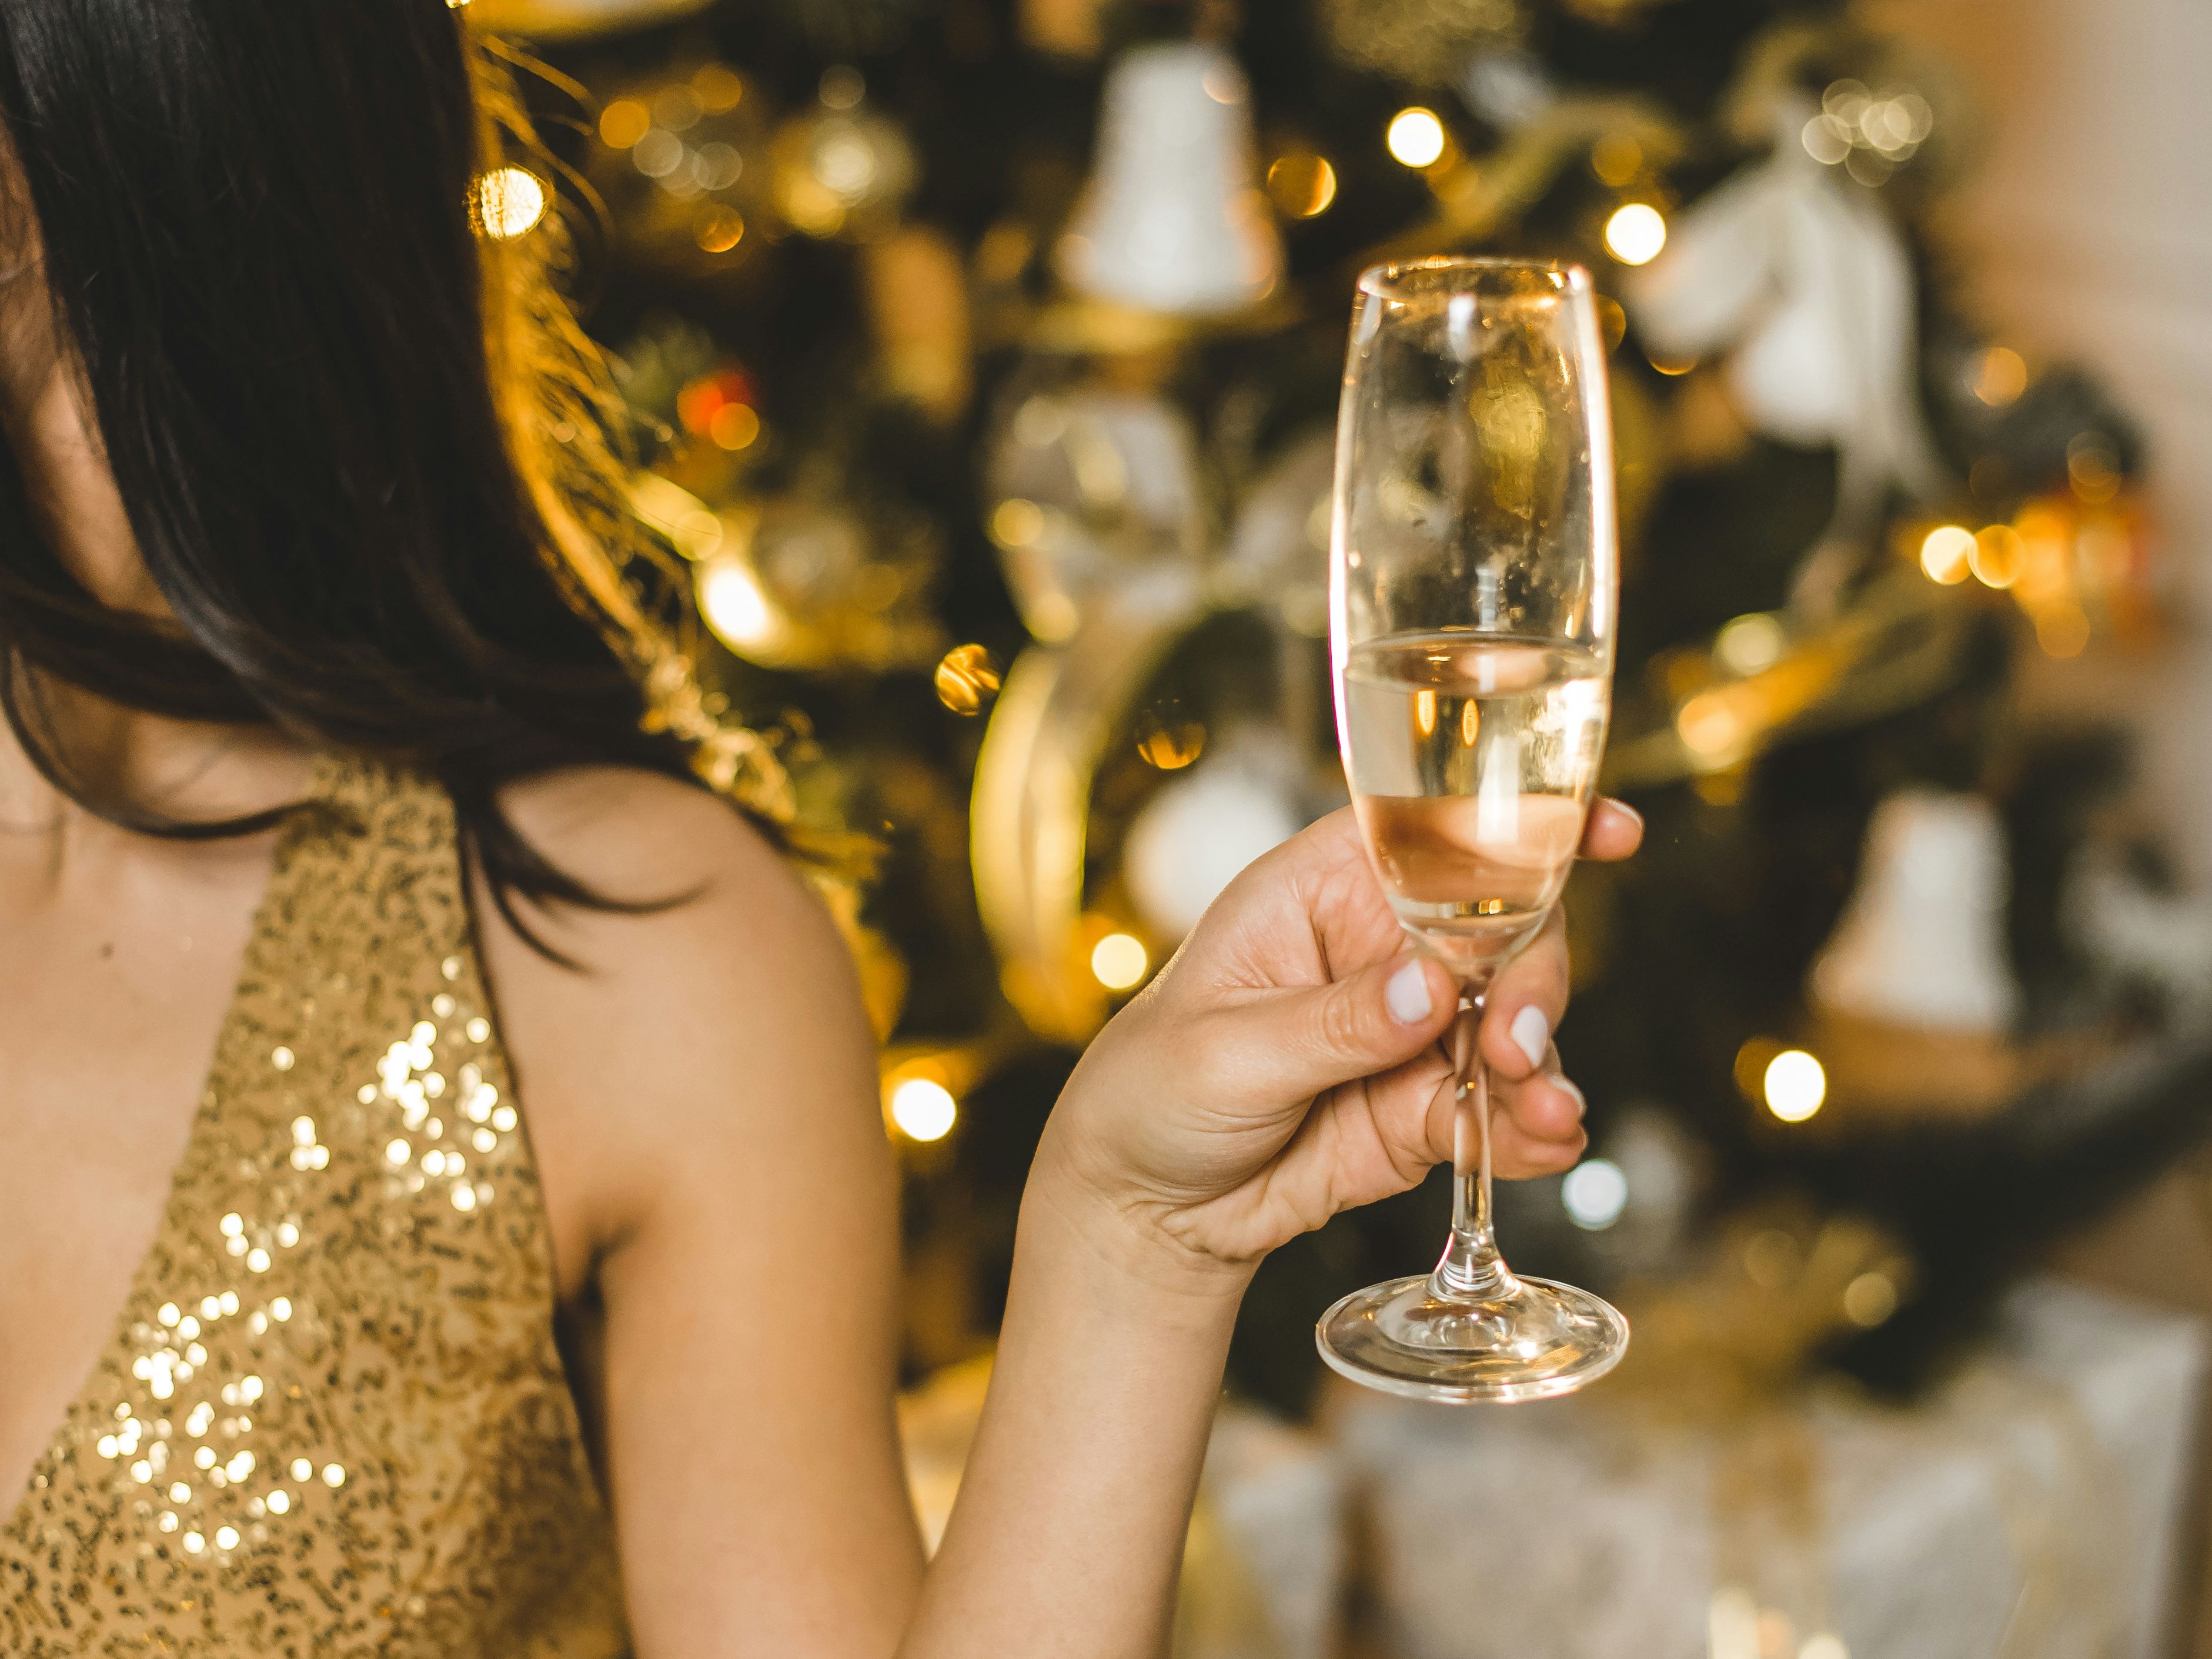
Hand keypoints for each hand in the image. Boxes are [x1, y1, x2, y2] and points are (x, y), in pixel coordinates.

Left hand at [1035, 800, 1643, 1284]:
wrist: (1145, 1206)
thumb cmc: (1155, 1090)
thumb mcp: (1224, 1050)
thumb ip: (1331, 1021)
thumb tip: (1431, 990)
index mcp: (1323, 887)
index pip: (1432, 828)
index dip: (1520, 820)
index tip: (1601, 830)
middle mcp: (1384, 944)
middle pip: (1502, 930)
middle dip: (1532, 981)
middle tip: (1519, 1046)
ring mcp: (1417, 1028)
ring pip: (1516, 1024)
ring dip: (1542, 1066)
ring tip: (1544, 1114)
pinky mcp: (1429, 1106)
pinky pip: (1500, 1108)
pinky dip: (1531, 1128)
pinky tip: (1547, 1144)